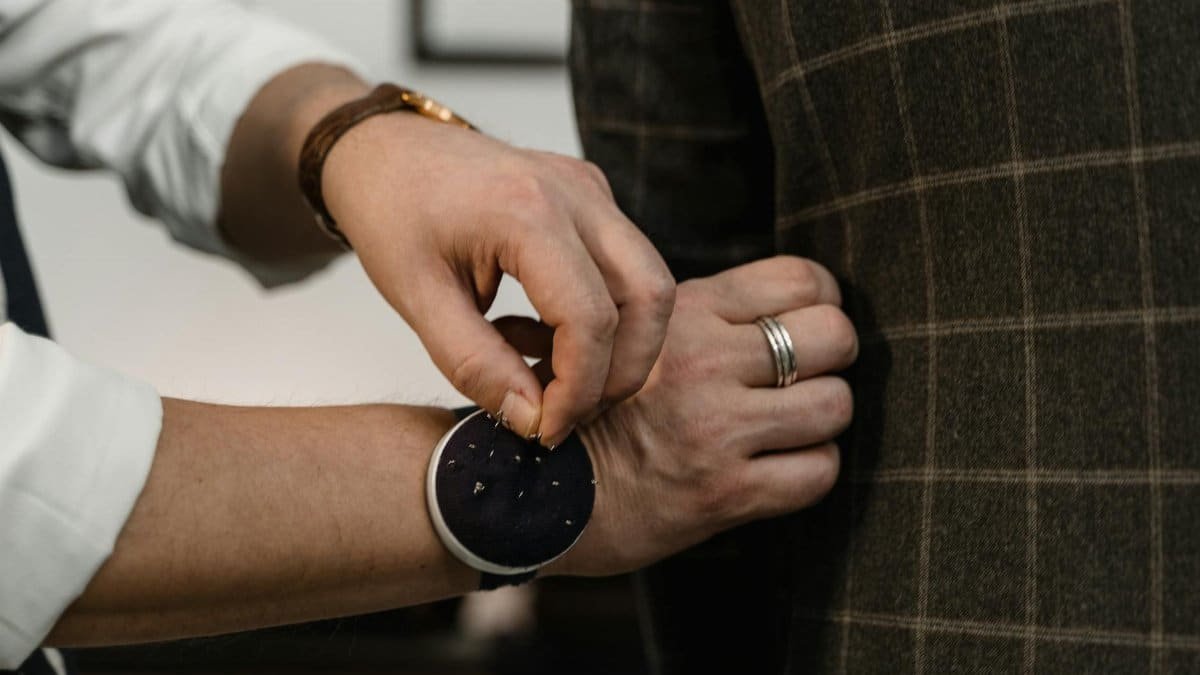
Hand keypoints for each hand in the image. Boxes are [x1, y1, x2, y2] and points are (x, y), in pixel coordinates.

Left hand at [321, 112, 674, 445]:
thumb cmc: (391, 212)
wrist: (385, 150)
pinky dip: (602, 314)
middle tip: (569, 412)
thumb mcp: (417, 300)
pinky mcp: (592, 196)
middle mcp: (575, 193)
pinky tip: (541, 332)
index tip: (545, 428)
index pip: (590, 318)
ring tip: (551, 375)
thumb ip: (475, 365)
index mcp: (527, 212)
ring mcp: (590, 190)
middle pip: (649, 296)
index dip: (578, 389)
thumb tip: (531, 417)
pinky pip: (626, 265)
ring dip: (618, 345)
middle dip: (621, 371)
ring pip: (649, 282)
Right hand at [544, 256, 858, 576]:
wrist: (530, 492)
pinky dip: (810, 469)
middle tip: (806, 375)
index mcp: (683, 314)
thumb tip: (765, 297)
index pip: (802, 280)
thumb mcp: (622, 336)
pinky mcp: (726, 493)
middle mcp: (705, 364)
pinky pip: (818, 471)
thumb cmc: (580, 413)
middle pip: (834, 336)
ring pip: (835, 405)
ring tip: (792, 425)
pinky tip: (780, 467)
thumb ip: (688, 314)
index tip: (807, 321)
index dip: (822, 300)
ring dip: (822, 417)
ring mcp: (718, 430)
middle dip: (831, 357)